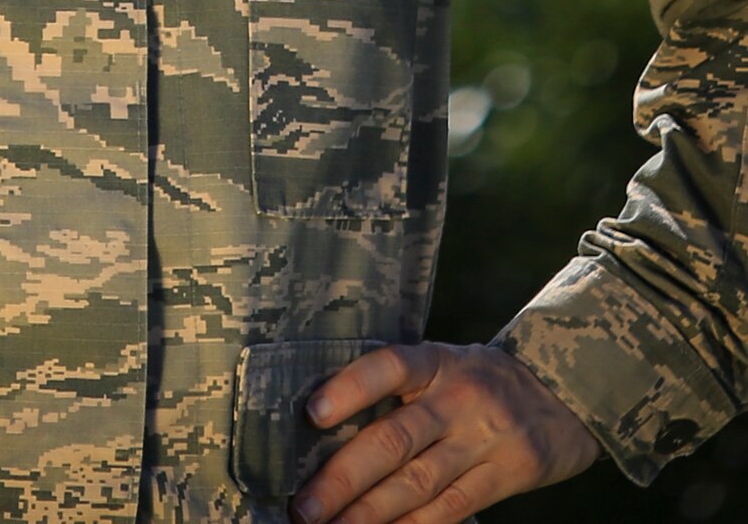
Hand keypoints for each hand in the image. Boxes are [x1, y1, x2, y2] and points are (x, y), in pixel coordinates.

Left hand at [289, 341, 600, 523]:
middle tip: (305, 507)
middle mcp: (458, 397)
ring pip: (418, 482)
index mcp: (436, 361)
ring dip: (370, 513)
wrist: (564, 394)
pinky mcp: (505, 476)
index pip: (389, 367)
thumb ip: (401, 389)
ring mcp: (483, 439)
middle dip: (345, 477)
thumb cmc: (482, 378)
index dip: (351, 388)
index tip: (313, 414)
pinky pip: (452, 508)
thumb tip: (330, 427)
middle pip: (395, 438)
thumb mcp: (446, 363)